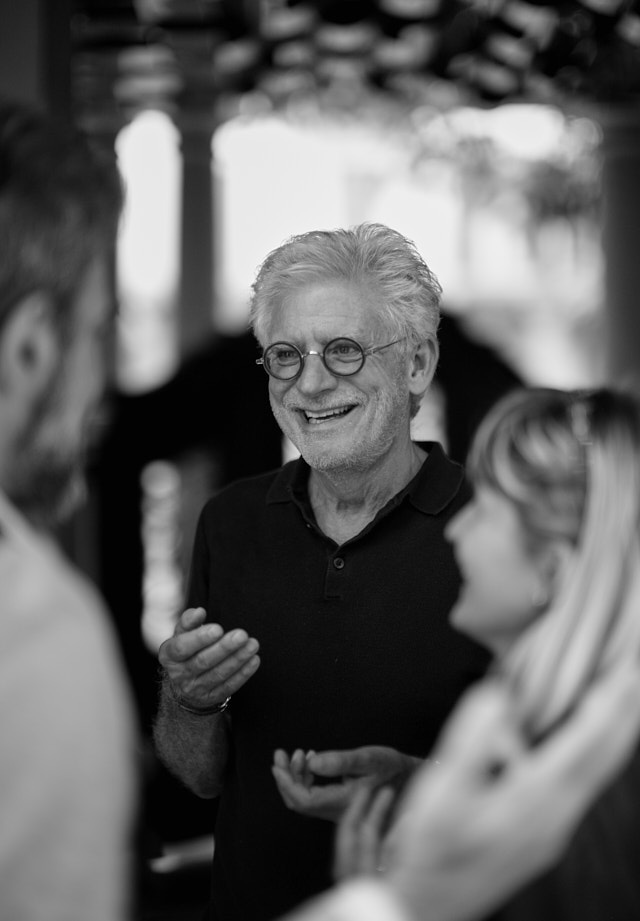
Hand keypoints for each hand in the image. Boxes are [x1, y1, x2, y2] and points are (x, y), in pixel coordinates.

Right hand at [158, 606, 260, 710]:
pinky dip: (243, 673)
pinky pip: (229, 686)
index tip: (218, 628)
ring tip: (253, 644)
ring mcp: (195, 689)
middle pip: (203, 661)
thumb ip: (189, 621)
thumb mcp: (181, 635)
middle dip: (224, 648)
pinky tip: (254, 660)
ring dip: (238, 659)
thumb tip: (199, 612)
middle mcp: (179, 674)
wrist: (184, 685)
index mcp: (168, 656)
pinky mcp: (211, 697)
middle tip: (242, 635)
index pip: (181, 648)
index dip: (199, 639)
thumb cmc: (186, 651)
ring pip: (218, 674)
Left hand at [272, 745, 419, 821]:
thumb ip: (340, 761)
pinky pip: (315, 796)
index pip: (303, 800)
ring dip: (295, 776)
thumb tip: (311, 762)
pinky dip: (307, 778)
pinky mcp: (340, 805)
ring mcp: (338, 811)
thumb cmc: (392, 768)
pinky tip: (311, 760)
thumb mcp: (368, 759)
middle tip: (280, 754)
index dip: (286, 782)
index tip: (277, 762)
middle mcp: (338, 812)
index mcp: (343, 802)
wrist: (411, 780)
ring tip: (297, 753)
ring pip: (306, 799)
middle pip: (300, 802)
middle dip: (286, 778)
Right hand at [368, 665, 639, 920]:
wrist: (430, 905)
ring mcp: (555, 825)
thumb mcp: (440, 796)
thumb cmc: (431, 849)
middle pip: (607, 752)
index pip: (589, 738)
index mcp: (536, 796)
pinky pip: (586, 779)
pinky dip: (599, 747)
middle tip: (637, 663)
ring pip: (601, 768)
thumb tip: (496, 694)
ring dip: (617, 727)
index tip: (629, 662)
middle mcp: (557, 812)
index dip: (612, 698)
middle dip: (626, 706)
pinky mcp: (545, 830)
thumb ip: (469, 743)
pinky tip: (590, 739)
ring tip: (627, 694)